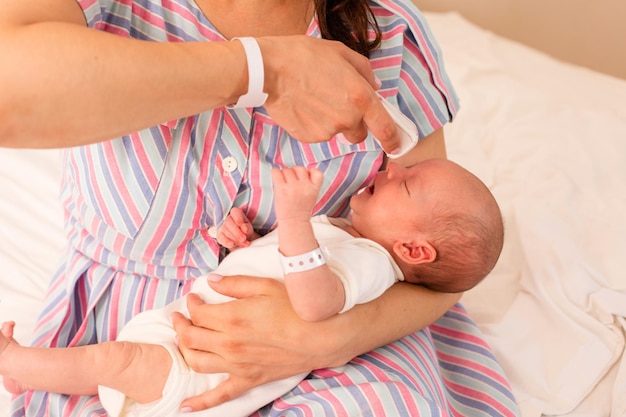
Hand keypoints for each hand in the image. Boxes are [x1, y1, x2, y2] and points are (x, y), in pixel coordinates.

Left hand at [171, 275, 342, 411]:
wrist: (320, 336)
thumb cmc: (296, 308)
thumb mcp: (264, 286)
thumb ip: (234, 284)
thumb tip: (211, 281)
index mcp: (231, 318)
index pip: (198, 313)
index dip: (192, 303)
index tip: (195, 297)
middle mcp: (229, 343)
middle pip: (191, 336)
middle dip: (180, 324)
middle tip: (180, 316)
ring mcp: (237, 365)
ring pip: (196, 361)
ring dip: (184, 350)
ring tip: (183, 340)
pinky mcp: (248, 380)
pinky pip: (219, 395)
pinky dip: (200, 402)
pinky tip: (185, 406)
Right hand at [216, 207, 257, 248]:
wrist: (243, 241)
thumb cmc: (246, 232)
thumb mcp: (249, 229)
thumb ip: (247, 228)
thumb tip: (244, 229)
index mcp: (236, 214)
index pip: (235, 212)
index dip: (238, 218)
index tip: (242, 225)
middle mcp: (228, 219)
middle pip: (229, 223)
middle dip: (237, 232)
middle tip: (244, 239)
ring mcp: (222, 227)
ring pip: (226, 232)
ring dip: (236, 239)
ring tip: (244, 243)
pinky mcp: (219, 236)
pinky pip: (221, 238)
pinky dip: (227, 242)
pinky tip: (233, 245)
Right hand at [257, 36, 400, 153]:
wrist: (270, 70)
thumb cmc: (305, 57)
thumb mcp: (342, 53)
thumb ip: (365, 72)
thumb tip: (375, 87)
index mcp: (361, 98)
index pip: (385, 128)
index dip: (393, 139)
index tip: (395, 145)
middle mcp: (347, 119)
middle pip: (359, 134)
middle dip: (353, 124)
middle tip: (337, 104)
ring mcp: (327, 131)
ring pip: (336, 133)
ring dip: (331, 122)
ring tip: (314, 100)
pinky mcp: (309, 138)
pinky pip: (318, 135)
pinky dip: (313, 125)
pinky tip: (303, 107)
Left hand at [271, 166, 322, 222]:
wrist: (294, 222)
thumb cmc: (301, 208)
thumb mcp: (312, 195)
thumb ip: (309, 182)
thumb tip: (295, 169)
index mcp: (314, 188)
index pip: (317, 172)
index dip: (310, 172)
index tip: (306, 179)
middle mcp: (304, 186)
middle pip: (299, 168)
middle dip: (295, 173)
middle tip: (292, 183)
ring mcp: (293, 187)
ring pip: (287, 170)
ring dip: (284, 175)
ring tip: (285, 184)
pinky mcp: (281, 188)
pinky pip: (276, 172)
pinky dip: (275, 173)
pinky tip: (277, 180)